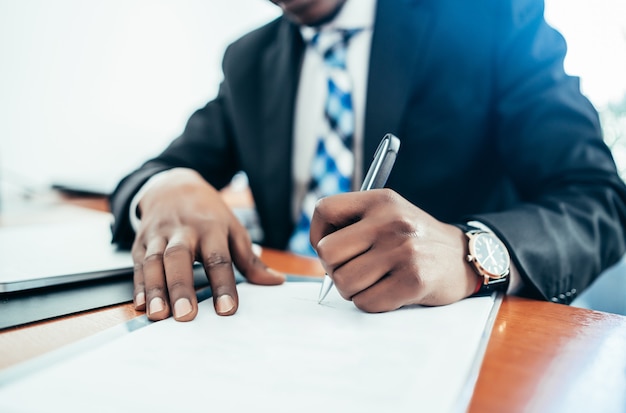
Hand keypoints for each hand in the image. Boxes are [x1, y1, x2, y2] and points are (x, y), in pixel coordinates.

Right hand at [131, 168, 284, 320]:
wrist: (174, 187)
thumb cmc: (209, 214)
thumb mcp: (233, 229)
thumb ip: (250, 260)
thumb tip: (276, 281)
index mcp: (211, 227)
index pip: (218, 257)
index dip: (223, 284)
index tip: (227, 309)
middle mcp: (183, 230)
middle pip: (180, 257)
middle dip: (182, 286)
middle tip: (186, 315)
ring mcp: (159, 235)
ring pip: (154, 260)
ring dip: (156, 288)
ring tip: (158, 314)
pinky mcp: (141, 242)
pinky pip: (138, 264)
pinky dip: (139, 285)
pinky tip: (140, 305)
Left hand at [309, 189, 476, 311]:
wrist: (463, 257)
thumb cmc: (415, 240)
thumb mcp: (388, 214)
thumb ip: (354, 224)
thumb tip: (319, 251)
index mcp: (380, 200)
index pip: (324, 210)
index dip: (317, 234)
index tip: (331, 247)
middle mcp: (390, 221)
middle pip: (328, 254)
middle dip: (335, 270)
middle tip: (355, 271)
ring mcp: (403, 250)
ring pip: (344, 282)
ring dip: (353, 290)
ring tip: (375, 281)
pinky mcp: (413, 280)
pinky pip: (366, 302)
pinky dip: (372, 303)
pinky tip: (389, 292)